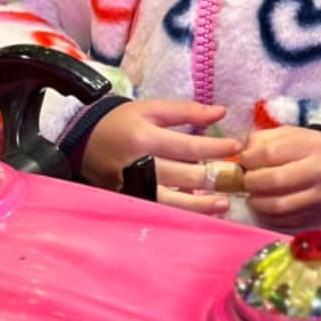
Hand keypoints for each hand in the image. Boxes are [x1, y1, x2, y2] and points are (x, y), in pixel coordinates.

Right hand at [82, 99, 242, 214]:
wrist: (82, 141)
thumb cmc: (121, 122)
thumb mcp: (150, 109)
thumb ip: (186, 111)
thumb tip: (221, 112)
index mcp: (144, 138)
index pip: (187, 146)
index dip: (215, 148)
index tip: (237, 148)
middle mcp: (138, 165)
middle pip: (183, 175)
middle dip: (214, 177)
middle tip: (238, 178)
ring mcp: (132, 187)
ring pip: (172, 200)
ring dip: (201, 203)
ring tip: (224, 203)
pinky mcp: (128, 201)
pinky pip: (159, 209)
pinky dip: (180, 210)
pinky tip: (198, 210)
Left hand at [238, 127, 320, 229]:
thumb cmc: (314, 152)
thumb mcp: (295, 135)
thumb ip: (267, 139)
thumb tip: (242, 152)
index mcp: (311, 145)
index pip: (270, 152)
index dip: (249, 159)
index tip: (245, 161)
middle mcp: (318, 171)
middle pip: (274, 181)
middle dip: (251, 182)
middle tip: (246, 181)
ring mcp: (319, 197)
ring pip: (278, 206)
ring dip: (257, 203)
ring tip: (253, 196)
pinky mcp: (317, 217)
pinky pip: (285, 221)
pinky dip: (268, 216)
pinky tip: (265, 207)